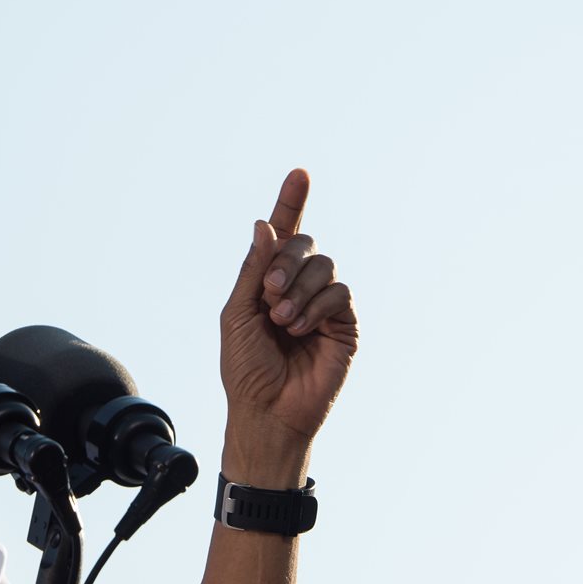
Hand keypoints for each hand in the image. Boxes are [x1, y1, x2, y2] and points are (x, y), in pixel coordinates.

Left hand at [219, 169, 357, 479]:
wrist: (266, 411)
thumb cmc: (245, 368)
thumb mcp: (238, 312)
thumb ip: (254, 268)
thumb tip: (265, 224)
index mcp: (269, 280)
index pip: (284, 234)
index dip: (291, 202)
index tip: (300, 172)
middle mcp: (299, 286)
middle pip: (304, 244)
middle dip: (285, 261)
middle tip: (268, 293)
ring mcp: (324, 304)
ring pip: (324, 264)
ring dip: (299, 287)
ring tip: (282, 319)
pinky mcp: (345, 324)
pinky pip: (340, 291)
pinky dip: (317, 305)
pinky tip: (300, 328)